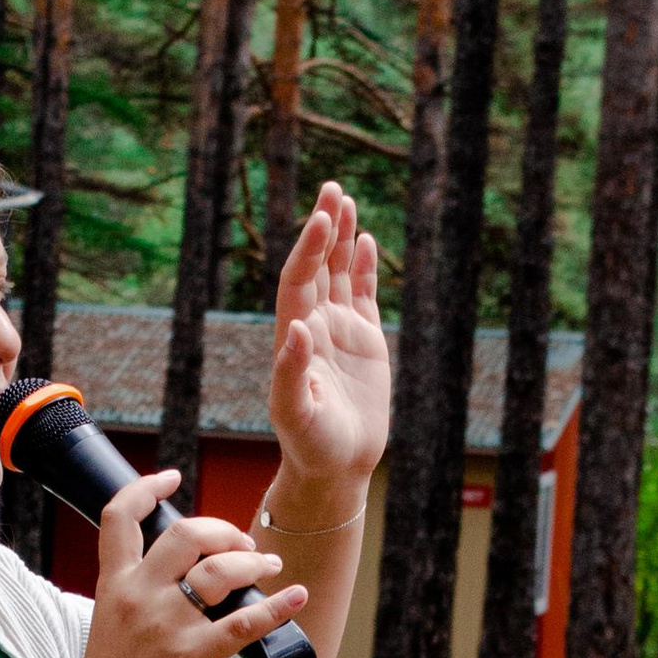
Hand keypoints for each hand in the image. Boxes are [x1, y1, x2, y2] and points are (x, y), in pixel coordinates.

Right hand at [73, 467, 308, 657]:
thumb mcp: (109, 627)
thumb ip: (135, 596)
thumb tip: (179, 577)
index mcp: (114, 586)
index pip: (121, 517)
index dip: (148, 489)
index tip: (173, 478)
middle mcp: (140, 597)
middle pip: (188, 534)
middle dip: (224, 530)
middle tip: (244, 545)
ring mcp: (169, 625)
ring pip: (221, 570)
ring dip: (254, 562)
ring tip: (270, 570)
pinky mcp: (196, 657)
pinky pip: (246, 622)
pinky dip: (279, 607)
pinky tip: (297, 598)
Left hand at [268, 182, 387, 499]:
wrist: (335, 468)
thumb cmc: (311, 446)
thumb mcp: (297, 415)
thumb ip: (291, 374)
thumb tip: (297, 329)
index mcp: (294, 338)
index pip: (299, 281)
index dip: (308, 250)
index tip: (320, 220)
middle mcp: (314, 326)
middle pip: (316, 266)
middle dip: (323, 229)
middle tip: (331, 189)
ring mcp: (339, 332)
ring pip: (338, 274)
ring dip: (340, 238)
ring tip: (343, 198)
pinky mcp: (365, 343)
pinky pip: (362, 295)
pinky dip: (362, 267)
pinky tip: (365, 240)